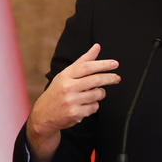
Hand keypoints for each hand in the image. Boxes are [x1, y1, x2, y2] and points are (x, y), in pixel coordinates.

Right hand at [25, 43, 119, 161]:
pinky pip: (94, 107)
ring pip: (97, 95)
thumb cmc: (57, 91)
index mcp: (65, 75)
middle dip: (110, 78)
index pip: (87, 67)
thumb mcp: (66, 75)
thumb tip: (97, 47)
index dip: (103, 64)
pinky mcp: (75, 114)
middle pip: (95, 80)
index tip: (115, 63)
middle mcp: (68, 87)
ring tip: (92, 94)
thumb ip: (83, 61)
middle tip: (117, 78)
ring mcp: (71, 101)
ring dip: (99, 94)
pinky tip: (84, 105)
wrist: (43, 115)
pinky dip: (93, 106)